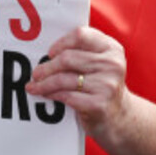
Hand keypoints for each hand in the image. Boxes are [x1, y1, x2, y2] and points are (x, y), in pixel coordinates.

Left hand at [26, 25, 155, 154]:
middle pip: (68, 58)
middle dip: (47, 67)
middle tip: (36, 73)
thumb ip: (83, 52)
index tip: (49, 52)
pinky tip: (46, 95)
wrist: (121, 119)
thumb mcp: (100, 64)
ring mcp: (107, 85)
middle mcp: (112, 64)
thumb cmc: (103, 87)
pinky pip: (67, 96)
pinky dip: (52, 95)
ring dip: (44, 83)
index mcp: (111, 48)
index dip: (61, 43)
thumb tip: (48, 51)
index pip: (81, 35)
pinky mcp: (99, 104)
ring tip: (34, 86)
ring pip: (64, 78)